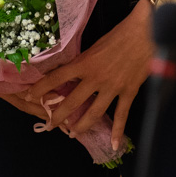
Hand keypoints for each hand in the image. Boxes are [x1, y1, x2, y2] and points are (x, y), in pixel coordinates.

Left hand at [26, 3, 152, 149]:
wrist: (146, 31)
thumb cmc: (120, 34)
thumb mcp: (96, 45)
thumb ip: (85, 61)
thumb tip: (73, 72)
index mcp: (85, 63)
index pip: (57, 77)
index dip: (41, 88)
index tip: (29, 96)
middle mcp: (96, 78)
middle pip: (72, 101)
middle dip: (59, 115)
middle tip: (50, 125)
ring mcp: (112, 87)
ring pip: (94, 112)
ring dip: (82, 125)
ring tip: (73, 134)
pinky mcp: (129, 91)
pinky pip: (122, 114)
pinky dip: (118, 131)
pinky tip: (114, 144)